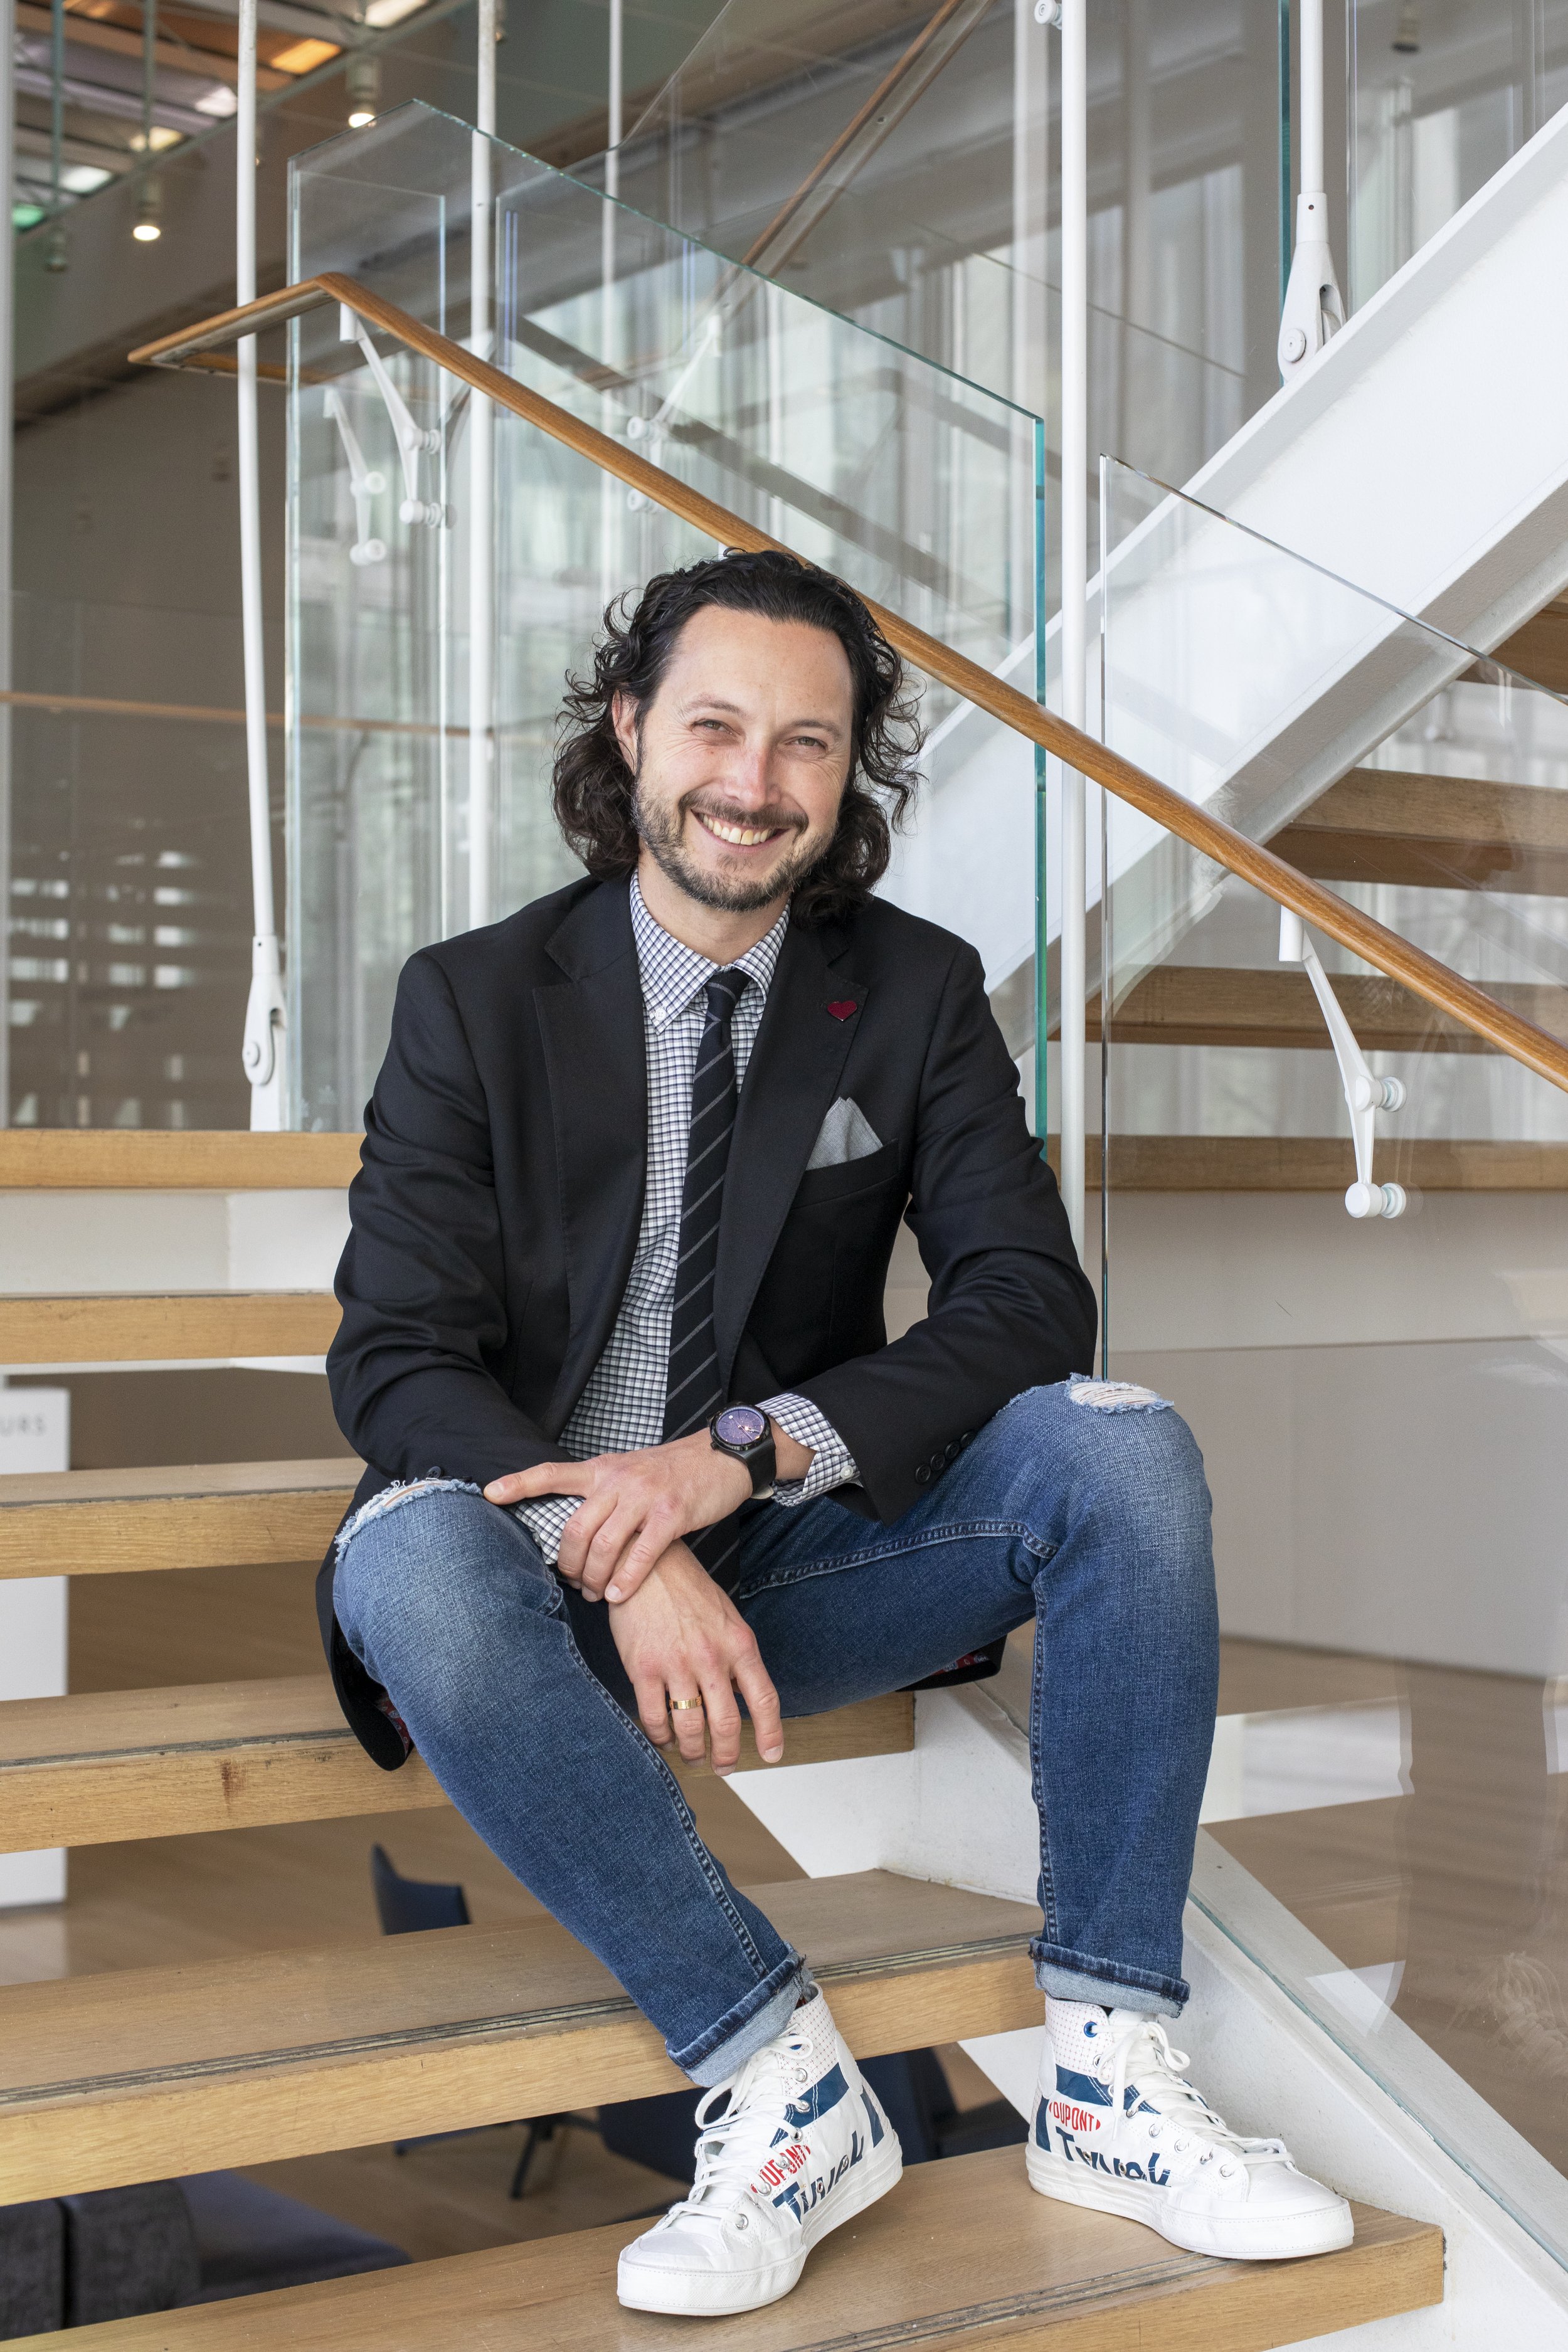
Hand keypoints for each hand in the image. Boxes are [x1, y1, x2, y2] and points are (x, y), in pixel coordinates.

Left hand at [484, 1425, 812, 1603]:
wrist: (719, 1457)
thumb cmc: (670, 1472)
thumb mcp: (628, 1470)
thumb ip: (601, 1492)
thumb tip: (573, 1528)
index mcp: (602, 1468)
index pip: (552, 1473)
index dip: (519, 1483)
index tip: (488, 1493)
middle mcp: (618, 1480)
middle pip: (574, 1528)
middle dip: (568, 1563)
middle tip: (573, 1582)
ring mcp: (645, 1497)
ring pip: (604, 1546)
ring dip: (595, 1578)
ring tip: (597, 1594)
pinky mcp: (671, 1515)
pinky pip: (640, 1555)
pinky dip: (625, 1580)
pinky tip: (619, 1595)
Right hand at [608, 1542, 784, 1773]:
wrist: (647, 1563)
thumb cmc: (687, 1590)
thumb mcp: (726, 1618)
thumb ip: (736, 1656)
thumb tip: (741, 1695)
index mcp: (739, 1644)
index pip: (763, 1699)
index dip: (771, 1733)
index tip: (772, 1755)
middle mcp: (712, 1658)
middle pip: (726, 1725)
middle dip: (727, 1755)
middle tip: (725, 1766)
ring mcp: (677, 1665)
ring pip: (690, 1729)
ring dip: (693, 1752)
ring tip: (693, 1756)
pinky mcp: (643, 1669)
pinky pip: (654, 1718)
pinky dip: (661, 1738)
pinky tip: (665, 1739)